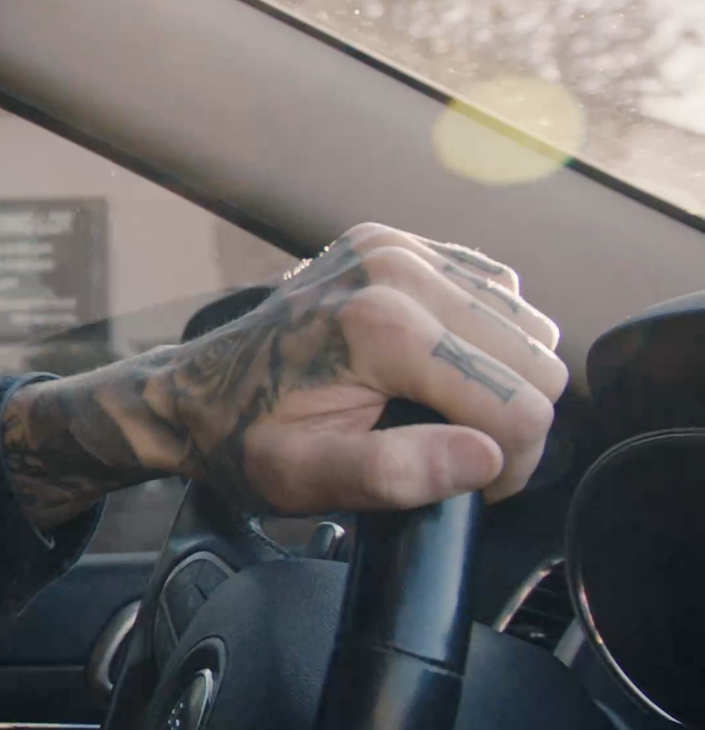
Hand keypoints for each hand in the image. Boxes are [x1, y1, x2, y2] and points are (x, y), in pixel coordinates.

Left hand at [0, 223, 565, 526]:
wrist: (194, 390)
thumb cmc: (247, 441)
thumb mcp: (308, 478)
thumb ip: (398, 474)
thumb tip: (486, 458)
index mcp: (381, 327)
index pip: (520, 405)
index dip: (512, 463)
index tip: (474, 486)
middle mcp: (396, 269)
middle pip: (536, 360)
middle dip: (512, 420)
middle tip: (456, 452)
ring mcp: (396, 247)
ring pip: (527, 324)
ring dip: (503, 376)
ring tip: (444, 411)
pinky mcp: (397, 243)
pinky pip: (495, 290)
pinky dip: (486, 335)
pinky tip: (440, 365)